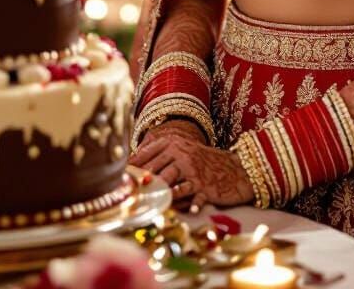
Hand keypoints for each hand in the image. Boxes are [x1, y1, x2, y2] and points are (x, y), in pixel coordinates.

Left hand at [132, 127, 252, 212]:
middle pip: (155, 168)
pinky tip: (183, 211)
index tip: (119, 175)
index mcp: (176, 143)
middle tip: (125, 192)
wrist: (234, 168)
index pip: (149, 152)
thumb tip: (133, 163)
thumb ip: (162, 154)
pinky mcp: (205, 186)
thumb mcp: (184, 151)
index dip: (133, 164)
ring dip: (156, 193)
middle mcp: (183, 154)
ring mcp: (194, 170)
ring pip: (170, 182)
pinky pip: (193, 196)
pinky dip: (188, 204)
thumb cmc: (203, 162)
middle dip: (139, 181)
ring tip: (143, 201)